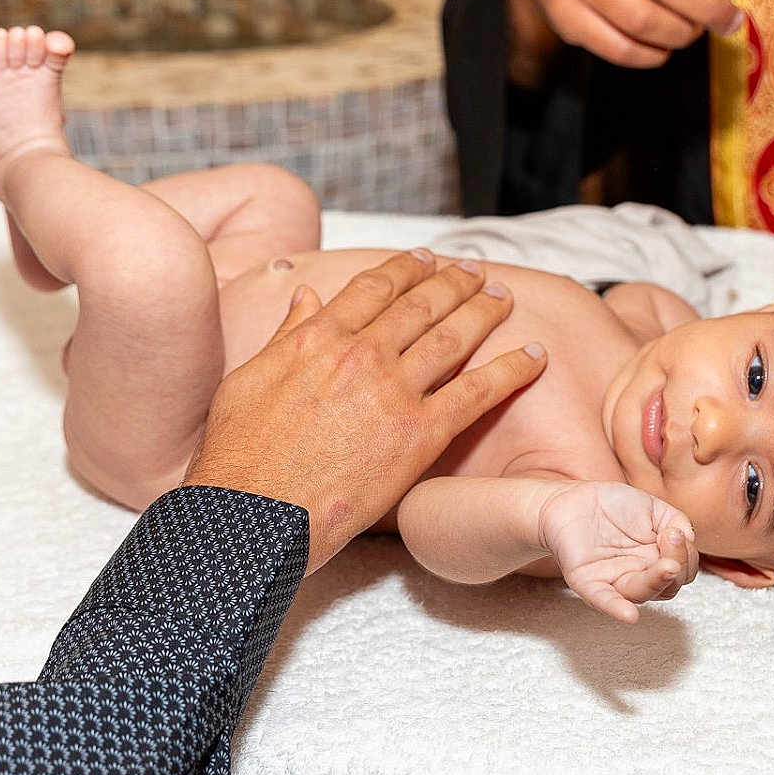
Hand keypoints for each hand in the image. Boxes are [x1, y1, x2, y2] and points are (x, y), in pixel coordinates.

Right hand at [183, 251, 546, 571]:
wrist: (253, 515)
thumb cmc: (239, 456)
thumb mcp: (248, 379)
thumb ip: (285, 334)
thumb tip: (307, 295)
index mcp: (318, 337)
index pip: (374, 287)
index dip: (407, 269)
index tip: (426, 259)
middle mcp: (361, 353)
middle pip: (421, 304)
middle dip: (454, 282)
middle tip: (476, 271)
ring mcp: (393, 392)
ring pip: (453, 337)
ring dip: (484, 311)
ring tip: (503, 298)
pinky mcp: (419, 434)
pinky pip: (476, 394)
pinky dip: (510, 371)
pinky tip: (533, 357)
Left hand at [539, 481, 697, 622]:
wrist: (573, 499)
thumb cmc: (613, 505)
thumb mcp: (655, 508)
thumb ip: (678, 522)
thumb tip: (687, 541)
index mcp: (656, 561)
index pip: (682, 572)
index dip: (686, 557)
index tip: (676, 532)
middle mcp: (638, 575)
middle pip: (666, 588)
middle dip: (676, 569)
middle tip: (672, 542)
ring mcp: (614, 581)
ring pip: (640, 593)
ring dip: (655, 582)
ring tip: (667, 567)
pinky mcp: (588, 581)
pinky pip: (603, 600)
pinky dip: (616, 609)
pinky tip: (629, 615)